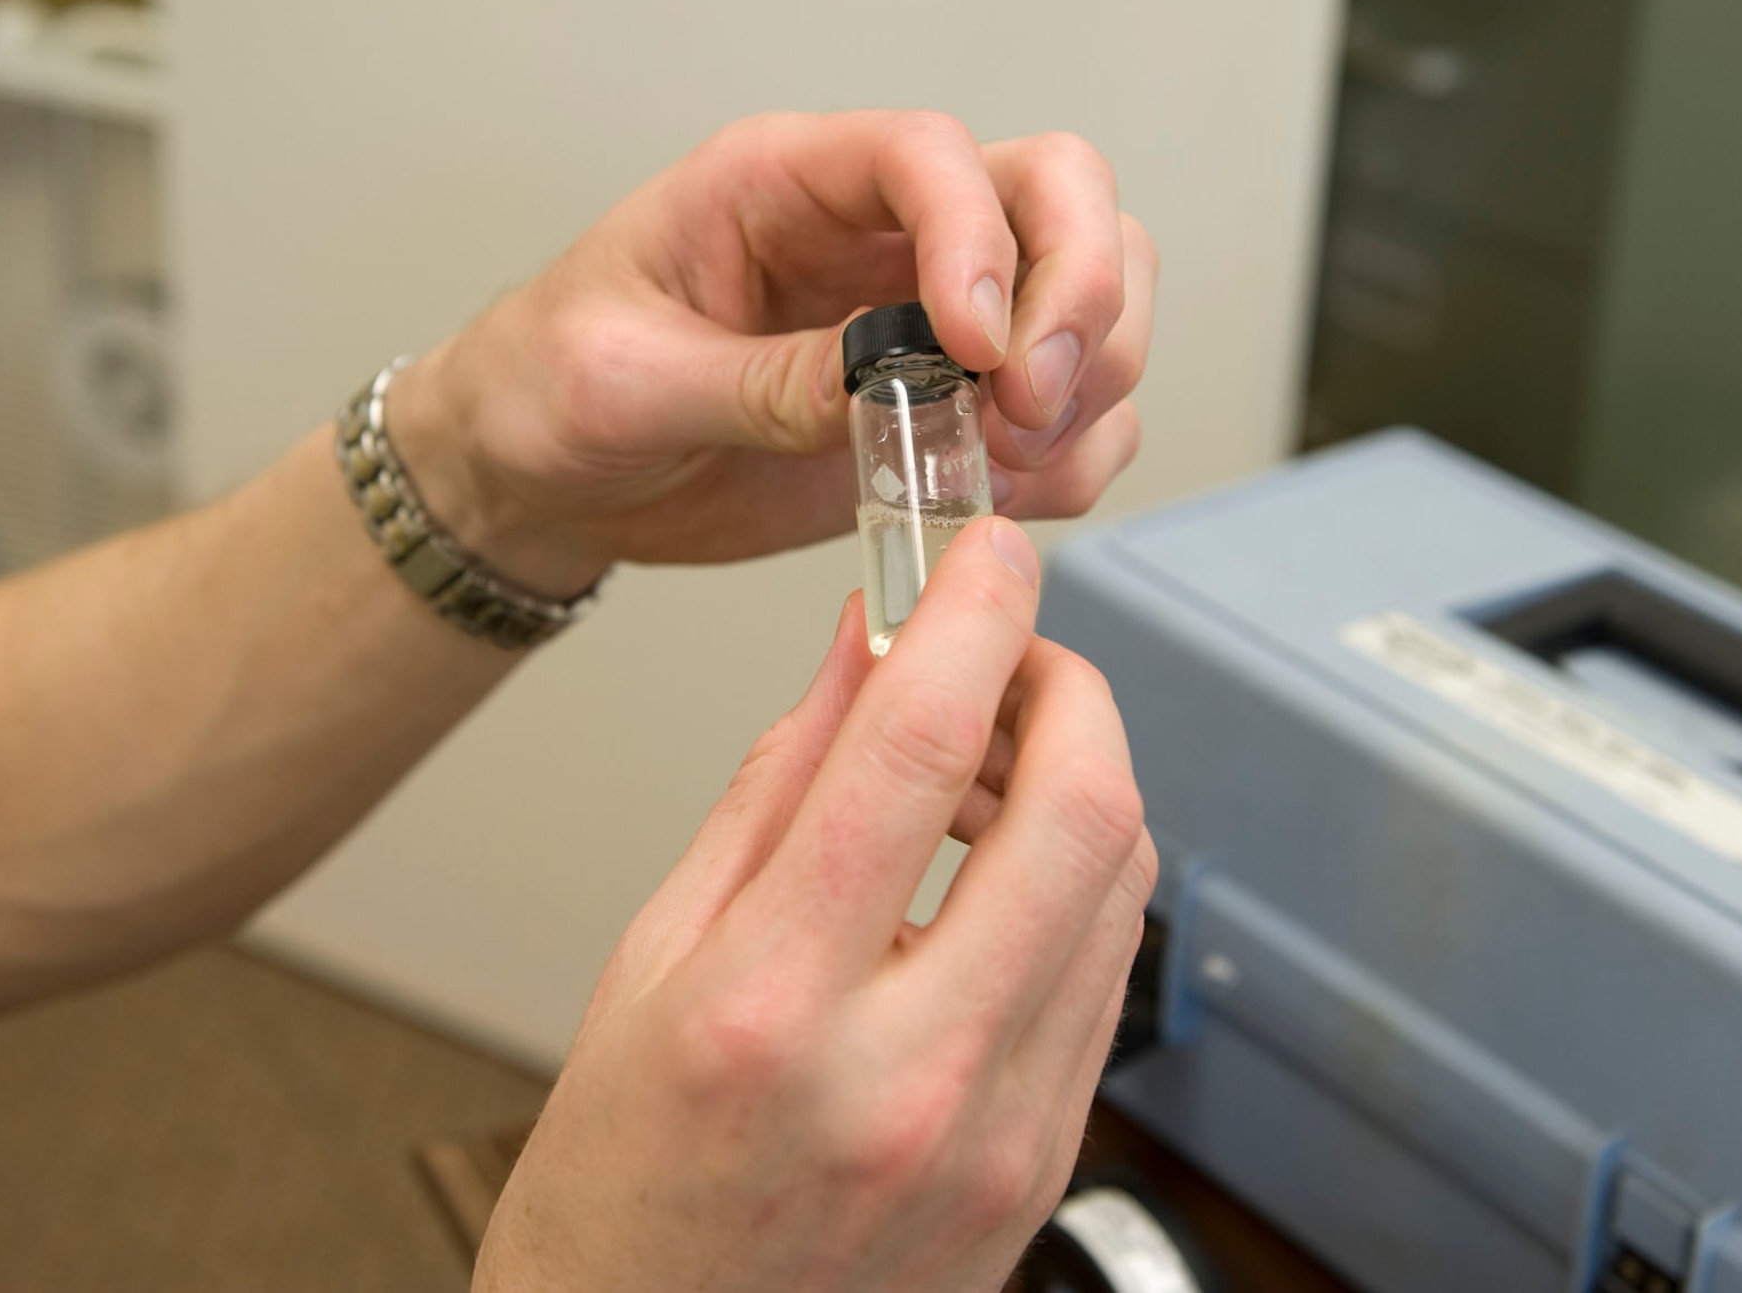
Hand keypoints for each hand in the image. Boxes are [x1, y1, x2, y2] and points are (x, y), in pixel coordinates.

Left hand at [390, 111, 1157, 596]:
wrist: (541, 477)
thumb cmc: (550, 389)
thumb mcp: (620, 382)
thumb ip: (757, 384)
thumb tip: (887, 391)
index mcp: (787, 184)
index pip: (932, 156)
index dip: (981, 240)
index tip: (977, 346)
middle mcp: (879, 236)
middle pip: (1060, 199)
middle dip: (1081, 299)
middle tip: (1031, 404)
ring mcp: (928, 323)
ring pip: (1094, 300)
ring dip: (1090, 386)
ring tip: (1006, 459)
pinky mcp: (948, 412)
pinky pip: (1069, 418)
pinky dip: (1073, 461)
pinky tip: (999, 495)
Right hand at [474, 518, 1156, 1291]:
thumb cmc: (622, 1189)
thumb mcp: (651, 962)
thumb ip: (773, 789)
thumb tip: (860, 652)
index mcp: (770, 1009)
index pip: (914, 753)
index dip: (970, 616)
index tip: (985, 554)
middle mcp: (908, 1078)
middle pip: (1079, 813)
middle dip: (1068, 688)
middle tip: (1011, 653)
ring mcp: (998, 1136)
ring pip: (1119, 887)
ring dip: (1080, 779)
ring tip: (988, 762)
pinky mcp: (1043, 1166)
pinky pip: (1107, 976)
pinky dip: (1079, 882)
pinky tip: (1002, 866)